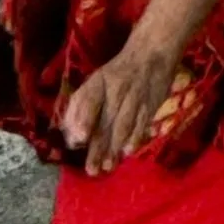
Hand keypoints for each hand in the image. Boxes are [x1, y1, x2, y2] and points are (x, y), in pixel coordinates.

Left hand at [61, 35, 175, 174]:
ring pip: (124, 125)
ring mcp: (135, 98)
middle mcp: (116, 90)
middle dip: (99, 146)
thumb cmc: (118, 74)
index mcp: (98, 82)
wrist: (152, 54)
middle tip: (91, 169)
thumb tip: (70, 134)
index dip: (84, 118)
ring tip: (107, 166)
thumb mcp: (96, 81)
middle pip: (106, 120)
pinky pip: (143, 123)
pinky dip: (136, 137)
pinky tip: (129, 151)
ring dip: (115, 147)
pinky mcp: (151, 105)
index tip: (80, 138)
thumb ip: (81, 106)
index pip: (89, 99)